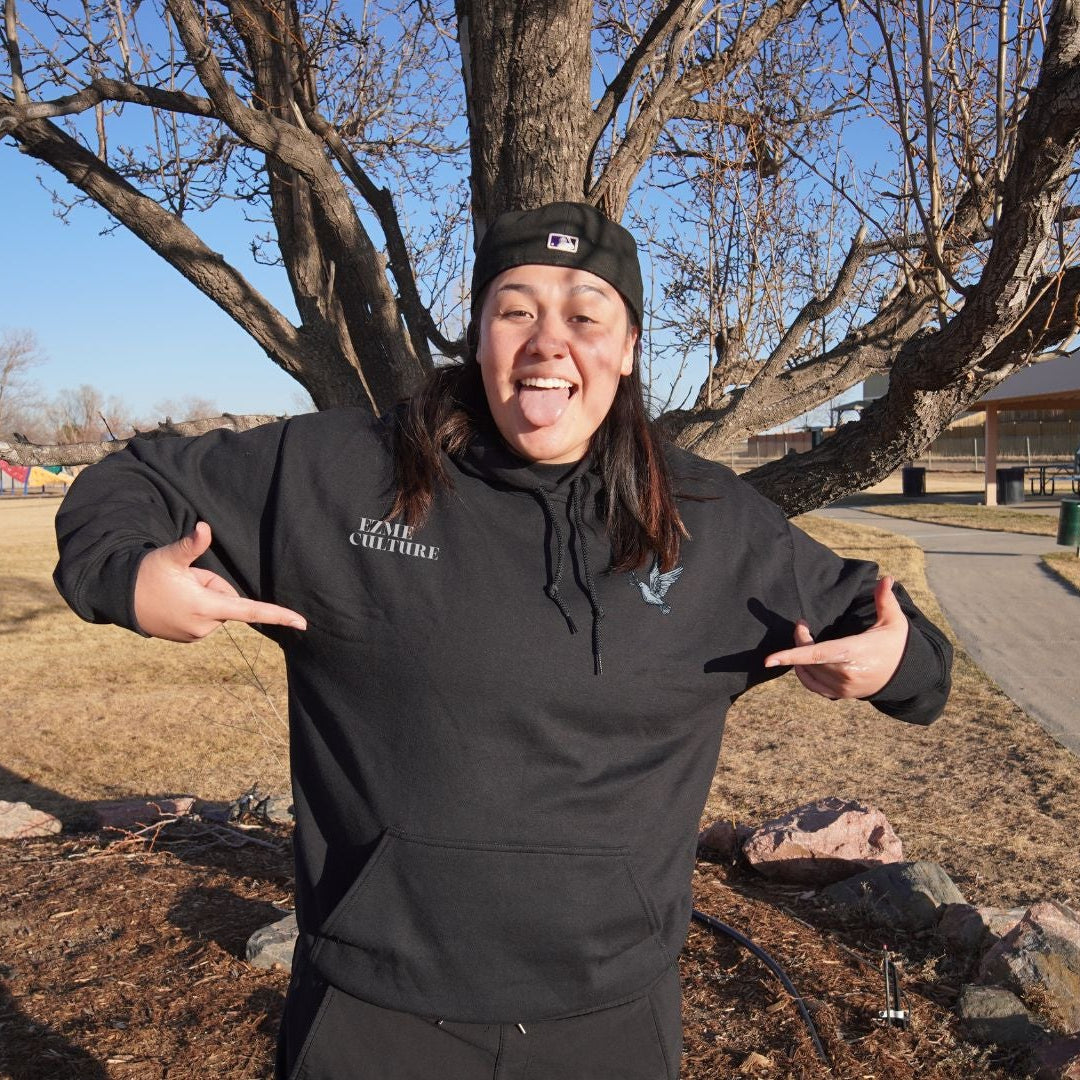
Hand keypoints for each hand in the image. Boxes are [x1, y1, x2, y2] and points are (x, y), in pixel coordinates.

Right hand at [133, 521, 306, 641]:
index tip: (304, 624)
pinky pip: (204, 617)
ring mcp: (195, 635)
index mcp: (206, 608)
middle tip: (184, 579)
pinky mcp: (188, 638)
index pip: (251, 610)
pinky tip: (173, 601)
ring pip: (216, 608)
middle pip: (228, 600)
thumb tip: (204, 528)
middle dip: (212, 586)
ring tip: (176, 590)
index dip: (279, 615)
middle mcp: (204, 627)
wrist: (118, 597)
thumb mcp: (170, 557)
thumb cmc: (146, 574)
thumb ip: (191, 545)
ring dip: (203, 596)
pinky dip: (195, 607)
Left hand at [763, 576, 907, 699]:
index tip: (769, 658)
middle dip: (799, 640)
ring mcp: (842, 687)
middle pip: (808, 659)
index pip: (818, 654)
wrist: (907, 676)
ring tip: (804, 637)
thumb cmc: (896, 644)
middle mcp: (846, 673)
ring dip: (798, 656)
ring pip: (807, 672)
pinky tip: (800, 661)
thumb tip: (886, 577)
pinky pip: (812, 685)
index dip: (792, 654)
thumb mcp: (894, 621)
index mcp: (856, 652)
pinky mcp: (840, 695)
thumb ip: (885, 600)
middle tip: (801, 624)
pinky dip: (802, 673)